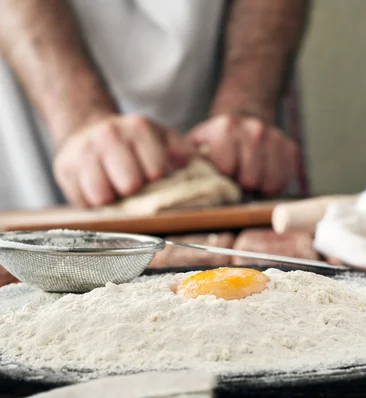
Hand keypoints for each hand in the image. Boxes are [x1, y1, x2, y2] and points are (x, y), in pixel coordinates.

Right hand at [53, 114, 191, 206]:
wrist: (91, 130)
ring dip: (113, 200)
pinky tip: (99, 191)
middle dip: (136, 192)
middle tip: (134, 186)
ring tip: (116, 190)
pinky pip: (82, 202)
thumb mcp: (164, 139)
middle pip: (130, 185)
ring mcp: (84, 151)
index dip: (158, 181)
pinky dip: (93, 203)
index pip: (156, 171)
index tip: (154, 178)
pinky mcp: (64, 168)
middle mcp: (109, 135)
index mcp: (139, 128)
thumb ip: (186, 151)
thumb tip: (202, 167)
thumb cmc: (136, 143)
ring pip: (103, 196)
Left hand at [187, 114, 298, 195]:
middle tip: (236, 175)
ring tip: (249, 175)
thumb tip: (191, 187)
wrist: (241, 122)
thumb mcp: (196, 146)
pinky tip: (263, 174)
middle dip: (241, 182)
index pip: (226, 169)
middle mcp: (255, 128)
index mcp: (227, 126)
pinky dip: (273, 182)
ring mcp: (275, 137)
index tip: (221, 172)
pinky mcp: (290, 147)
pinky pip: (284, 179)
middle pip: (250, 179)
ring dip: (258, 184)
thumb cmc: (216, 142)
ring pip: (269, 182)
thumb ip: (193, 162)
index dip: (223, 176)